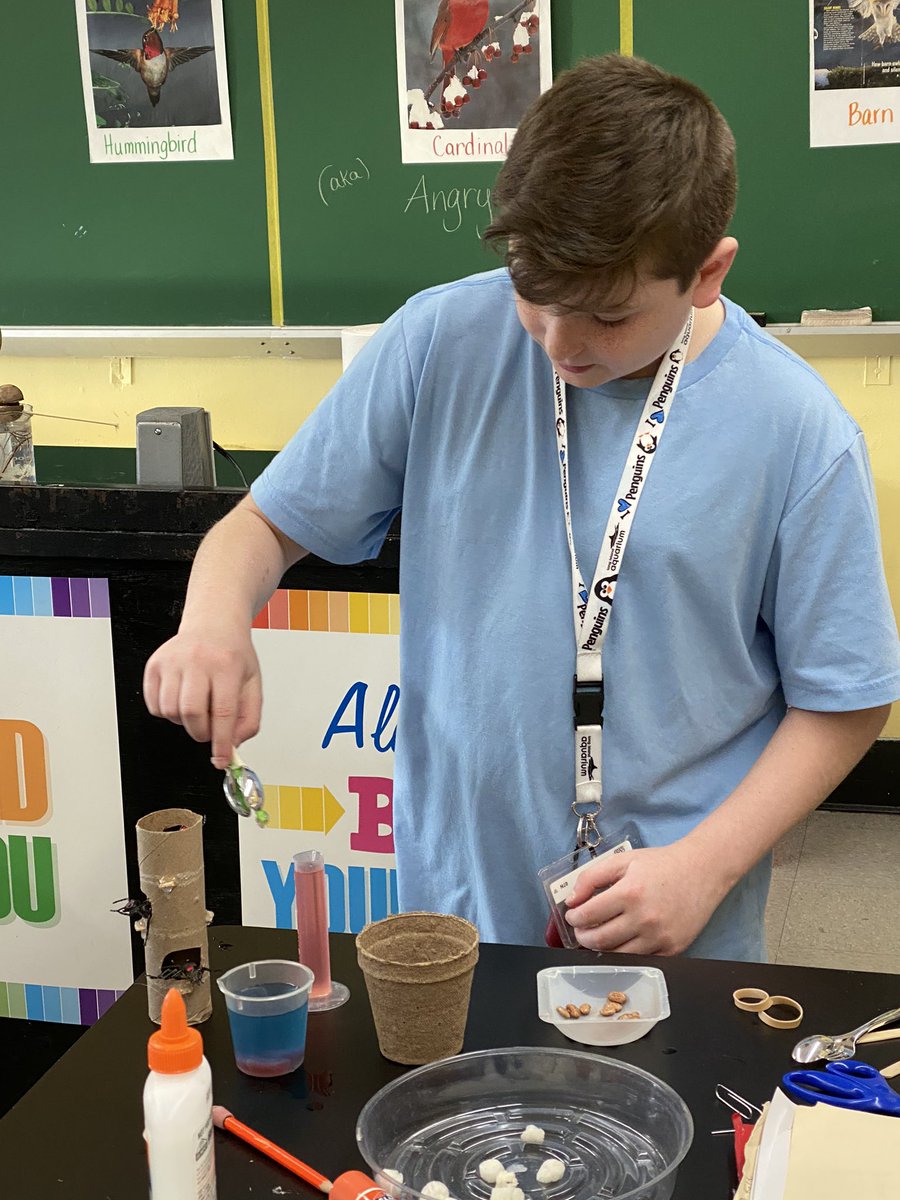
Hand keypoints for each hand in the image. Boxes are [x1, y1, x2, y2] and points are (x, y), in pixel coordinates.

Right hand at [143, 624, 261, 769]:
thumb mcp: (253, 683)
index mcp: (226, 665)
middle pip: (192, 714)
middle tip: (210, 729)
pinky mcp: (154, 665)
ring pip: (170, 712)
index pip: (223, 713)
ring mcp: (172, 661)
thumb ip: (249, 718)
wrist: (213, 624)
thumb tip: (232, 745)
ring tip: (197, 708)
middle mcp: (197, 660)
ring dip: (184, 722)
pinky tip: (181, 700)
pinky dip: (167, 712)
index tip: (221, 760)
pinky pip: (154, 705)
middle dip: (201, 733)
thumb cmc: (232, 654)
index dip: (221, 743)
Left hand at [563, 841, 726, 955]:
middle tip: (581, 930)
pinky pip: (641, 960)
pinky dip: (625, 955)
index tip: (572, 916)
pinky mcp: (672, 949)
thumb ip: (591, 877)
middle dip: (583, 937)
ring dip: (601, 949)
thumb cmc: (661, 864)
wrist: (702, 871)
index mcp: (629, 893)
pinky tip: (620, 943)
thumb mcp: (623, 860)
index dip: (575, 918)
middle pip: (600, 940)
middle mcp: (644, 918)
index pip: (589, 915)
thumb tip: (571, 900)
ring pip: (618, 956)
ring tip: (597, 937)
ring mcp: (660, 937)